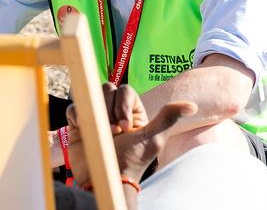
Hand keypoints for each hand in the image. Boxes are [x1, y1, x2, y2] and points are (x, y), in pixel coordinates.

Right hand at [65, 82, 195, 186]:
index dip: (123, 106)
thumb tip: (192, 105)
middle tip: (114, 133)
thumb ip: (169, 117)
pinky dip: (78, 116)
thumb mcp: (153, 138)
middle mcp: (114, 110)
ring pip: (91, 94)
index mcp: (133, 110)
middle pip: (107, 89)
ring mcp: (96, 114)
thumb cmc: (131, 160)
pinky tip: (85, 130)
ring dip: (95, 113)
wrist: (105, 178)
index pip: (125, 90)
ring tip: (101, 134)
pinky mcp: (80, 121)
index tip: (126, 128)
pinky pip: (74, 106)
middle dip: (109, 111)